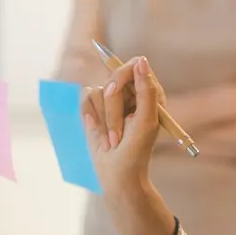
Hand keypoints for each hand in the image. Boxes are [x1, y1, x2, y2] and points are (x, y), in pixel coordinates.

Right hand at [81, 56, 162, 191]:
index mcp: (149, 92)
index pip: (137, 65)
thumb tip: (142, 61)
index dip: (124, 74)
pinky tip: (100, 134)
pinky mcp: (95, 108)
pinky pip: (86, 98)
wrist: (117, 173)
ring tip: (113, 139)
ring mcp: (112, 100)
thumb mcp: (146, 121)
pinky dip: (91, 119)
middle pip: (114, 76)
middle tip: (118, 132)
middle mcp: (131, 92)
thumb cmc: (137, 150)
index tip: (114, 89)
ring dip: (104, 120)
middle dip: (113, 109)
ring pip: (98, 90)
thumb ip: (146, 90)